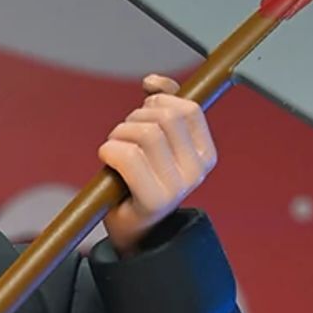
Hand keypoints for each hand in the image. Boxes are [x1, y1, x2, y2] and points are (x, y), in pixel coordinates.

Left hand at [97, 74, 217, 253]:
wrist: (133, 231)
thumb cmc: (141, 182)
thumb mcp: (158, 142)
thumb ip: (162, 107)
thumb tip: (152, 81)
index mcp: (205, 155)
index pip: (188, 108)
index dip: (159, 100)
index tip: (144, 112)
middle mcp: (197, 171)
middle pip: (164, 117)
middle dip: (135, 117)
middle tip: (123, 135)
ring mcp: (177, 187)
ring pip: (145, 133)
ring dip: (119, 133)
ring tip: (115, 149)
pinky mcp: (153, 200)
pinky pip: (128, 156)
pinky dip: (109, 150)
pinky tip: (106, 158)